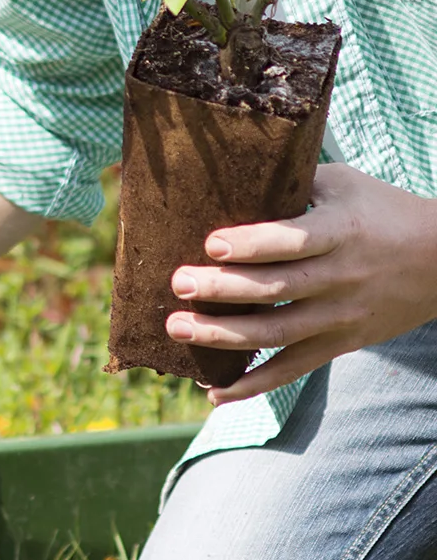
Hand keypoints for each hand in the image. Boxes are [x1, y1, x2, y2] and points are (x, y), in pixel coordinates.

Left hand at [167, 163, 436, 401]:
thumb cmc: (383, 210)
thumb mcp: (343, 183)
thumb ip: (292, 180)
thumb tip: (230, 168)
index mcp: (341, 232)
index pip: (294, 241)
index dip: (253, 244)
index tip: (211, 244)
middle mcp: (341, 278)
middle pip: (277, 289)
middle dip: (224, 290)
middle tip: (179, 283)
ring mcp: (341, 317)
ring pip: (278, 334)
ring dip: (224, 336)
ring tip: (177, 328)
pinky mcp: (341, 343)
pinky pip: (294, 369)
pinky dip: (254, 384)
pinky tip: (213, 391)